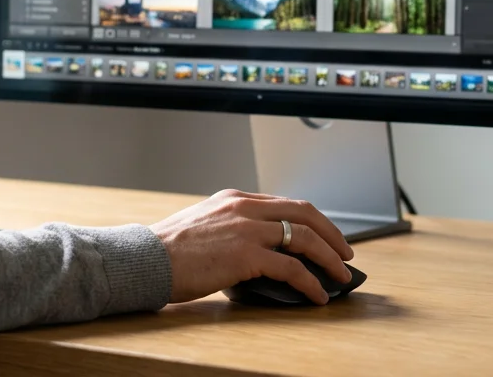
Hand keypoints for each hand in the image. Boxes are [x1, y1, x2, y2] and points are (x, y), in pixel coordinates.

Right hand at [150, 189, 353, 304]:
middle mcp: (244, 207)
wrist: (147, 260)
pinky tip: (317, 294)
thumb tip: (259, 251)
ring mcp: (247, 229)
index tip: (326, 235)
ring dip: (330, 258)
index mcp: (234, 198)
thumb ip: (231, 228)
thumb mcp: (203, 225)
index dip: (313, 220)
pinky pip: (292, 268)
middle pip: (305, 213)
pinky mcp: (247, 254)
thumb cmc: (168, 250)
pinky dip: (311, 282)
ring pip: (306, 237)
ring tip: (340, 275)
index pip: (286, 203)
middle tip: (345, 253)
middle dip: (332, 234)